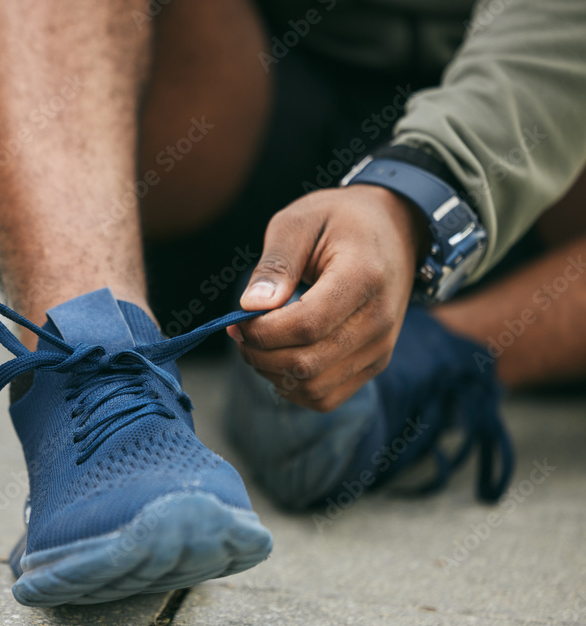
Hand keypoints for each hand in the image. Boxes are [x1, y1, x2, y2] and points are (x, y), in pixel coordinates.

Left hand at [227, 184, 426, 411]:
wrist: (394, 229)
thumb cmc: (338, 220)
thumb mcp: (299, 222)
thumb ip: (275, 264)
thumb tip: (251, 306)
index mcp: (364, 277)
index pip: (306, 325)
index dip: (262, 331)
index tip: (238, 318)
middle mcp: (379, 320)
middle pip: (307, 363)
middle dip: (259, 353)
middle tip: (240, 330)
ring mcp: (380, 347)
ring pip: (314, 388)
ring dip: (272, 372)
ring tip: (259, 342)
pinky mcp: (374, 365)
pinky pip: (325, 397)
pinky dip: (292, 386)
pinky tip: (279, 357)